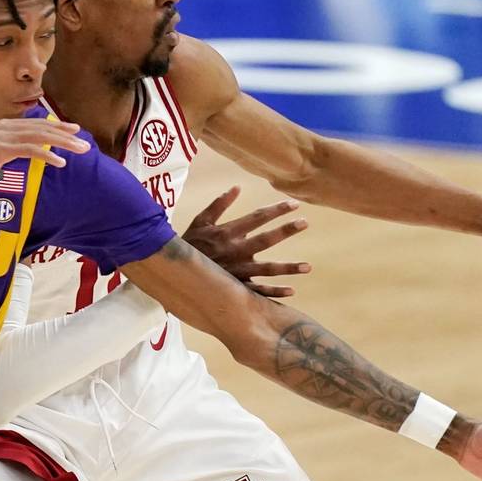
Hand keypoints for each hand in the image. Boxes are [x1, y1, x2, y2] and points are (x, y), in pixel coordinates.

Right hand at [0, 118, 88, 191]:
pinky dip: (47, 155)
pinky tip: (60, 162)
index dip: (57, 126)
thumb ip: (11, 148)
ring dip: (63, 144)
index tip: (74, 131)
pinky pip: (30, 150)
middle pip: (42, 128)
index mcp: (5, 126)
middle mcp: (5, 127)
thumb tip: (27, 150)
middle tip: (84, 142)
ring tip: (80, 150)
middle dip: (66, 134)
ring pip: (40, 137)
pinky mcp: (0, 149)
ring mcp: (3, 137)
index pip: (37, 124)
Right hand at [182, 185, 309, 297]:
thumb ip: (219, 204)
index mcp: (227, 233)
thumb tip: (237, 187)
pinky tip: (291, 291)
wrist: (173, 273)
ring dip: (288, 269)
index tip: (294, 204)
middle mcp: (235, 251)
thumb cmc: (188, 244)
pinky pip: (258, 292)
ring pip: (267, 270)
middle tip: (304, 223)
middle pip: (266, 239)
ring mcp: (237, 271)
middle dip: (286, 230)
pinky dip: (274, 293)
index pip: (257, 218)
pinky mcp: (235, 288)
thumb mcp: (200, 221)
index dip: (276, 210)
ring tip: (308, 267)